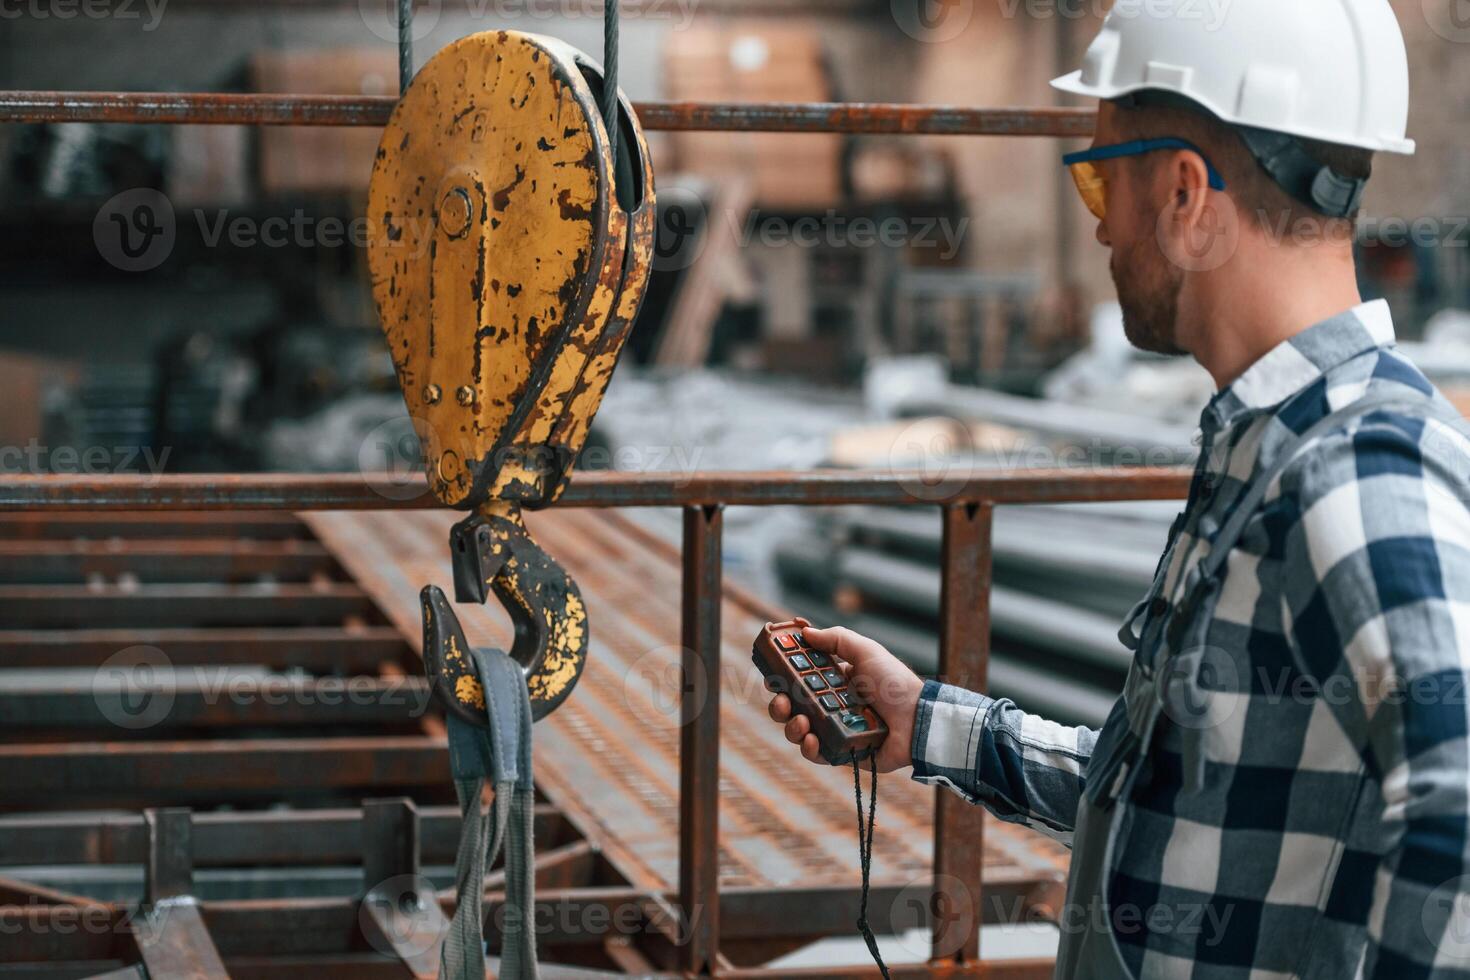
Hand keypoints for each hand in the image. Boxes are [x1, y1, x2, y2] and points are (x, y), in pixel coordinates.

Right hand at [765, 625, 923, 772]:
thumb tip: (806, 632)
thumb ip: (837, 639)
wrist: (918, 719)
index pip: (799, 681)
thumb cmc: (895, 683)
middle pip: (792, 707)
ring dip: (791, 726)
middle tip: (781, 700)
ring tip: (800, 721)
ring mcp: (835, 730)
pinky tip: (810, 738)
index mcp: (834, 682)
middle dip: (779, 704)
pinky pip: (817, 753)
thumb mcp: (866, 651)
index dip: (782, 679)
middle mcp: (831, 706)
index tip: (772, 676)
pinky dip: (808, 747)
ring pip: (798, 731)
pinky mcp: (842, 752)